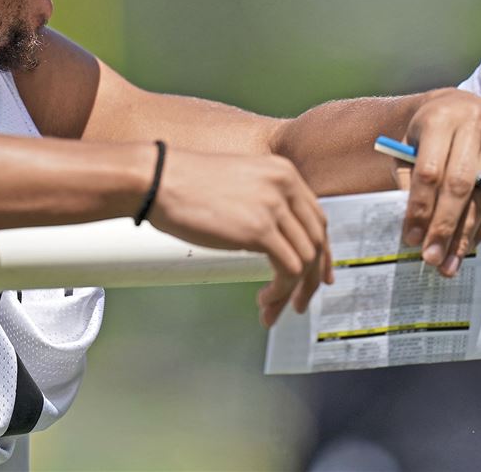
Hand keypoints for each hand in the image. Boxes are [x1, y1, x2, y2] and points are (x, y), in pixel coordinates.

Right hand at [145, 149, 332, 326]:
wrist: (158, 179)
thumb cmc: (185, 183)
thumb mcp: (239, 183)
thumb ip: (263, 203)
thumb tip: (275, 239)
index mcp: (283, 172)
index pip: (317, 218)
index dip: (322, 252)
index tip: (319, 275)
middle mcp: (285, 185)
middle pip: (317, 240)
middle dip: (310, 278)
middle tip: (299, 301)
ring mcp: (273, 206)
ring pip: (305, 259)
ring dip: (291, 291)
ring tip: (272, 307)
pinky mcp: (259, 229)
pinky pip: (288, 268)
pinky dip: (281, 291)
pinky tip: (265, 299)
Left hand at [394, 90, 480, 276]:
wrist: (460, 105)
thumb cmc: (427, 134)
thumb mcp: (406, 148)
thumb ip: (407, 181)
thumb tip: (414, 229)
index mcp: (439, 119)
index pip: (430, 171)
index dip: (421, 209)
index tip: (411, 239)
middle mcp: (474, 122)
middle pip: (460, 185)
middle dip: (445, 227)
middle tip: (432, 260)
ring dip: (468, 234)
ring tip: (451, 262)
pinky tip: (471, 242)